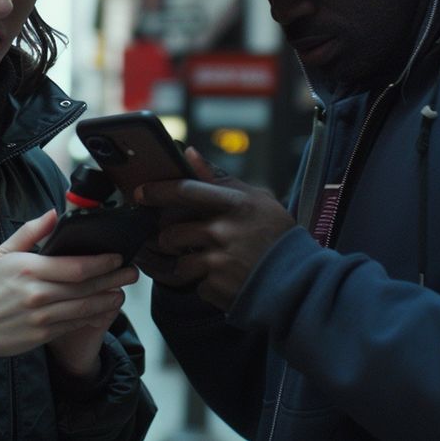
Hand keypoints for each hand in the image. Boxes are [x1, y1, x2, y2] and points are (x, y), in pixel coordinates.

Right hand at [0, 210, 138, 363]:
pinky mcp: (42, 335)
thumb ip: (30, 231)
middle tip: (132, 273)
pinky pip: (75, 324)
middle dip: (114, 279)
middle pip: (87, 287)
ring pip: (85, 308)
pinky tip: (104, 310)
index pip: (76, 266)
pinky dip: (93, 317)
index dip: (102, 262)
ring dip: (109, 300)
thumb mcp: (2, 253)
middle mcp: (38, 294)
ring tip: (123, 292)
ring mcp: (41, 317)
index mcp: (30, 269)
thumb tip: (54, 212)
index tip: (117, 256)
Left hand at [134, 148, 294, 310]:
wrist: (299, 281)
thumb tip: (189, 153)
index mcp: (235, 205)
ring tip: (205, 262)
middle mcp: (224, 232)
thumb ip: (218, 178)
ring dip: (185, 263)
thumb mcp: (255, 199)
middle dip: (169, 238)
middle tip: (177, 239)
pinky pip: (196, 284)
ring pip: (180, 262)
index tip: (140, 193)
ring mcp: (219, 262)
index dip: (157, 191)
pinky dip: (205, 283)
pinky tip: (224, 278)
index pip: (185, 191)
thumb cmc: (276, 236)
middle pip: (173, 232)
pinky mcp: (217, 288)